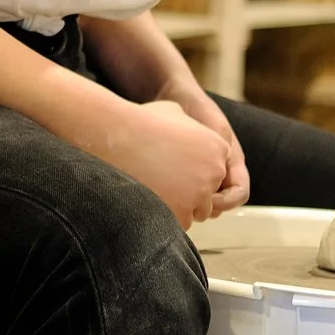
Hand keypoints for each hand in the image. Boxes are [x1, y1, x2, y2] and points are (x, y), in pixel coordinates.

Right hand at [85, 99, 232, 228]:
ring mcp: (200, 194)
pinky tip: (148, 197)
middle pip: (209, 195)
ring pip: (196, 212)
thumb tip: (189, 132)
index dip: (193, 172)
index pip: (215, 173)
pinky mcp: (182, 213)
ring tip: (154, 188)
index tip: (174, 166)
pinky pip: (180, 223)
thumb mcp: (174, 112)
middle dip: (190, 193)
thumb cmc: (141, 123)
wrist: (116, 137)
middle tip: (162, 180)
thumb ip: (191, 126)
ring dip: (179, 206)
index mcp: (218, 147)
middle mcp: (214, 172)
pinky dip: (165, 215)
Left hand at [157, 77, 249, 215]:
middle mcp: (220, 171)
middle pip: (219, 204)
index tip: (206, 199)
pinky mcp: (183, 173)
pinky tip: (161, 189)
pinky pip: (184, 192)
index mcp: (232, 160)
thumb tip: (220, 173)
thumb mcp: (212, 125)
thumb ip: (219, 146)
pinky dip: (176, 195)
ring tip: (172, 197)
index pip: (239, 194)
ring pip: (201, 201)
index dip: (225, 202)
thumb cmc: (194, 107)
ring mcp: (202, 173)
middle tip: (184, 203)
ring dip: (190, 204)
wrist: (171, 95)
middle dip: (204, 207)